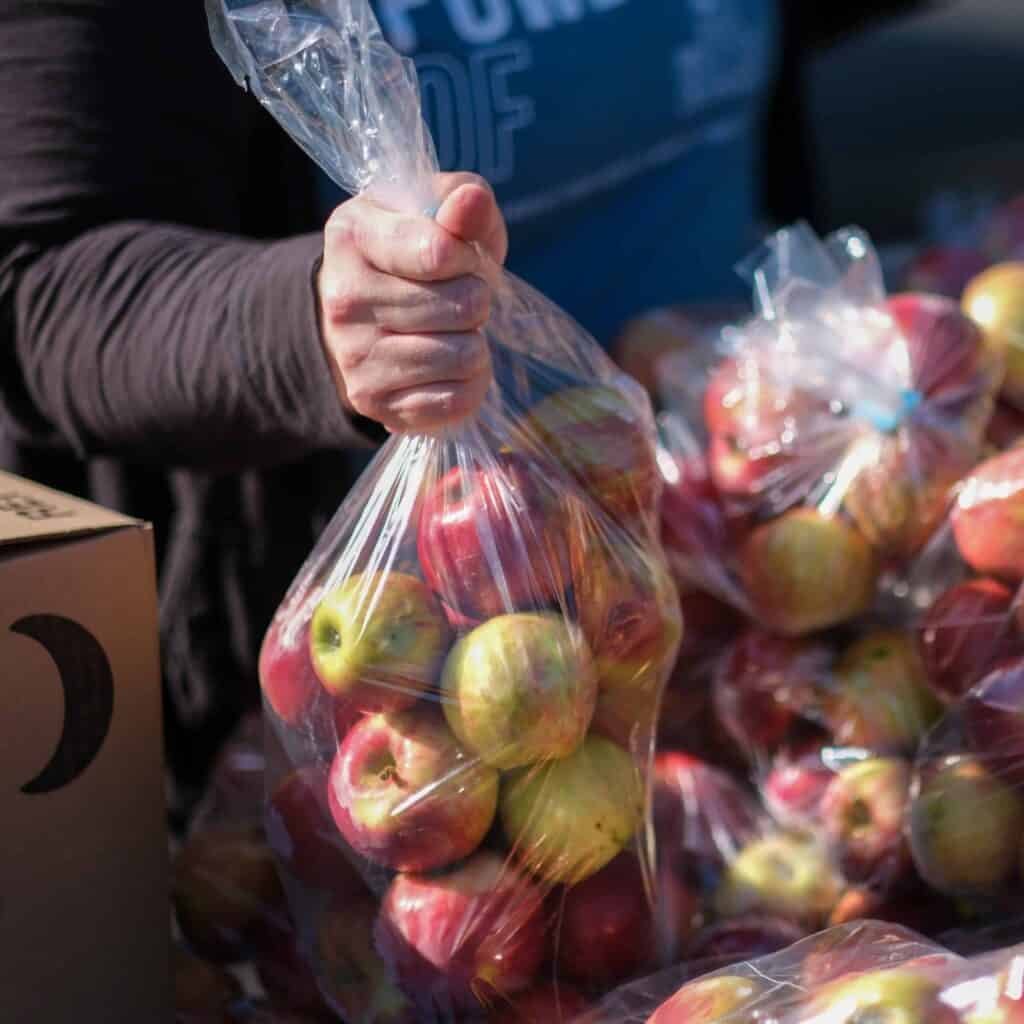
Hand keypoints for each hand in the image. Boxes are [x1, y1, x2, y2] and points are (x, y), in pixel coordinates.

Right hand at [317, 172, 507, 433]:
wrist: (354, 316)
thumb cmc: (408, 254)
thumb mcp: (431, 212)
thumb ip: (461, 200)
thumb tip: (471, 203)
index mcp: (352, 235)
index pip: (439, 252)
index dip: (468, 257)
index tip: (458, 258)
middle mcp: (344, 299)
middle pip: (463, 306)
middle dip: (476, 299)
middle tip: (457, 298)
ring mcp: (356, 357)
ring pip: (465, 356)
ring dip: (474, 342)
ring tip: (451, 331)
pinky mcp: (374, 403)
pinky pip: (459, 400)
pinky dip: (470, 383)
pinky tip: (449, 365)